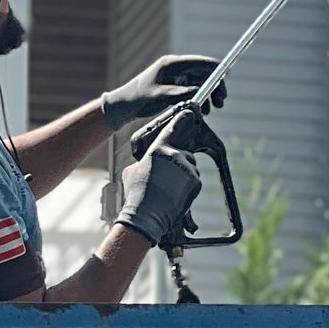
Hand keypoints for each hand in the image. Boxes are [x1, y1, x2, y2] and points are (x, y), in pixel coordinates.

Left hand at [101, 54, 227, 129]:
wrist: (124, 107)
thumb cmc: (138, 98)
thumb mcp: (160, 96)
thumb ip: (180, 93)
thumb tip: (200, 92)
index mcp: (171, 64)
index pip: (200, 62)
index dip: (216, 69)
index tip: (227, 79)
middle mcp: (175, 68)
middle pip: (203, 73)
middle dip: (215, 86)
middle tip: (221, 101)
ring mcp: (175, 78)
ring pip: (200, 84)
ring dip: (209, 95)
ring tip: (213, 109)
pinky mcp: (174, 87)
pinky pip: (193, 91)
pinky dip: (200, 99)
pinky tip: (203, 110)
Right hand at [115, 108, 211, 247]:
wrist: (146, 216)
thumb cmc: (136, 194)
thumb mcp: (132, 172)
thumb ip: (143, 162)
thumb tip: (146, 163)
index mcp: (158, 149)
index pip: (173, 129)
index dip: (183, 119)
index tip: (192, 111)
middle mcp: (175, 155)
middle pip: (183, 153)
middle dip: (178, 162)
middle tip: (165, 177)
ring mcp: (187, 168)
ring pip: (189, 167)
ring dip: (182, 175)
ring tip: (167, 190)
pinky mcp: (196, 182)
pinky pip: (193, 180)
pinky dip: (186, 187)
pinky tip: (175, 195)